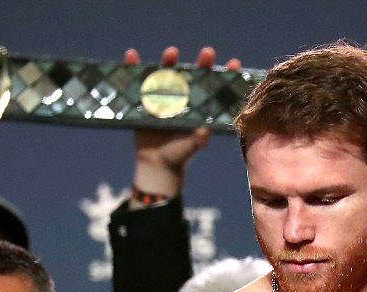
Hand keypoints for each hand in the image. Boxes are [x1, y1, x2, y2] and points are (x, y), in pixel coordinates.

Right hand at [130, 46, 242, 204]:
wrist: (157, 165)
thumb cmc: (179, 156)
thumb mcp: (191, 147)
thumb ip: (198, 140)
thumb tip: (204, 133)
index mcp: (199, 106)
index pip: (215, 88)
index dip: (225, 75)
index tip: (234, 64)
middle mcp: (184, 98)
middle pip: (194, 75)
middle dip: (202, 62)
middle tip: (208, 53)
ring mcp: (165, 97)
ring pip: (169, 74)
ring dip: (169, 61)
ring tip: (171, 52)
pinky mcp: (146, 99)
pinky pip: (140, 81)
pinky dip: (134, 67)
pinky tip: (131, 56)